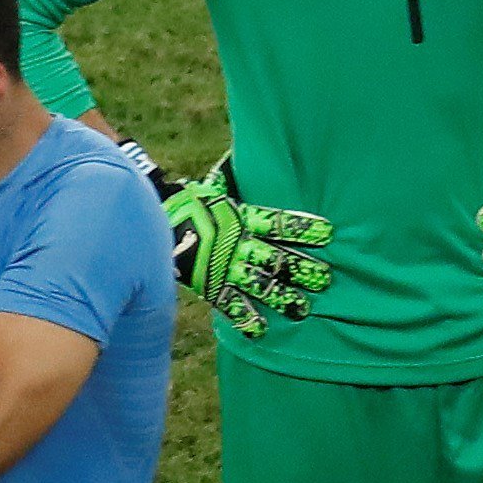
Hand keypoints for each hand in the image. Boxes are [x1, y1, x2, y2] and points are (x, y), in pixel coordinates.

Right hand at [166, 160, 332, 337]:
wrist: (155, 219)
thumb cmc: (192, 201)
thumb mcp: (217, 184)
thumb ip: (236, 176)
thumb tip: (246, 151)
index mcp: (241, 217)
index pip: (277, 223)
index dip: (301, 228)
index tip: (328, 233)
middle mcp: (237, 243)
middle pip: (275, 258)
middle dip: (300, 268)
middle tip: (325, 279)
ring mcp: (224, 266)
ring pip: (258, 283)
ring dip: (281, 296)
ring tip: (303, 308)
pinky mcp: (211, 284)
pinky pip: (229, 303)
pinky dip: (244, 317)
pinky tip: (260, 330)